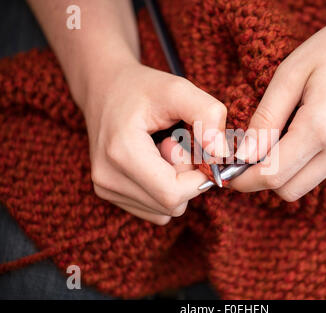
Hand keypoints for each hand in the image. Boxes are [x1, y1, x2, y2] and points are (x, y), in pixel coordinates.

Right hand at [82, 62, 227, 223]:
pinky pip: (153, 211)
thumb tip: (221, 154)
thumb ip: (207, 114)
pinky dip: (163, 192)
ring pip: (164, 211)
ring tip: (162, 150)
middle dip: (187, 179)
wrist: (104, 88)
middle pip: (171, 205)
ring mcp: (104, 188)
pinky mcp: (107, 193)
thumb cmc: (142, 88)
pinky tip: (154, 164)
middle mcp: (107, 177)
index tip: (197, 150)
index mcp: (121, 153)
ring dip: (176, 185)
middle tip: (176, 144)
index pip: (173, 194)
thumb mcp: (178, 89)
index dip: (198, 178)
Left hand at [230, 3, 325, 200]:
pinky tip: (305, 131)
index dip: (244, 180)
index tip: (227, 175)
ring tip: (277, 138)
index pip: (273, 175)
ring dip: (285, 171)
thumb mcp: (289, 75)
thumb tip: (244, 155)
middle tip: (247, 158)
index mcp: (321, 128)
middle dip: (262, 180)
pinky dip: (307, 160)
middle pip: (290, 190)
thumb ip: (265, 119)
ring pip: (307, 182)